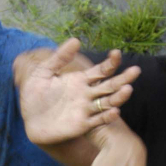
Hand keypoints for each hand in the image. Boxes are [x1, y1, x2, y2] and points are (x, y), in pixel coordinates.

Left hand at [16, 39, 140, 144]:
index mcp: (80, 80)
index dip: (110, 62)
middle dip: (123, 78)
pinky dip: (106, 117)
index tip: (117, 53)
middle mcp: (87, 95)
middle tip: (136, 70)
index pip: (100, 70)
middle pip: (109, 86)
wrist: (29, 119)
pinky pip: (97, 121)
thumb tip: (76, 40)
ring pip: (107, 103)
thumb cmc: (35, 95)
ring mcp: (86, 110)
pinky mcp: (82, 125)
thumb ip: (59, 58)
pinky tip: (115, 111)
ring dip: (118, 97)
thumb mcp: (44, 72)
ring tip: (128, 89)